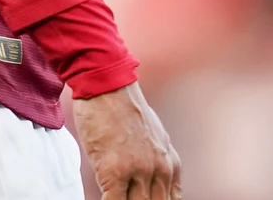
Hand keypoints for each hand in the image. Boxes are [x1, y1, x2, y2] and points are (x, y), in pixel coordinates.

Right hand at [72, 84, 180, 199]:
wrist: (107, 84)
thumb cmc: (123, 107)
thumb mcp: (153, 135)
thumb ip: (156, 160)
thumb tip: (151, 180)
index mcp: (169, 163)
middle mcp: (160, 169)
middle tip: (127, 197)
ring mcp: (139, 171)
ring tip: (116, 196)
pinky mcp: (115, 171)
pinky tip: (102, 197)